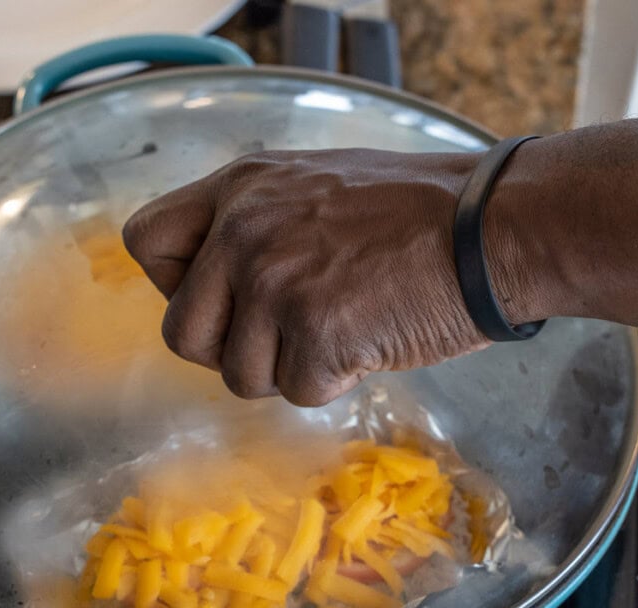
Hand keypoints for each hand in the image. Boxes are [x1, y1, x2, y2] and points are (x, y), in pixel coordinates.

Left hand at [123, 148, 535, 405]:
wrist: (491, 228)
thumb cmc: (417, 212)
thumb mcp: (313, 185)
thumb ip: (253, 224)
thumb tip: (212, 285)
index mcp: (239, 188)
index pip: (146, 241)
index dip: (177, 284)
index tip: (225, 295)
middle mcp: (243, 231)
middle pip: (182, 332)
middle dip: (232, 349)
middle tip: (289, 335)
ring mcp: (275, 283)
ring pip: (237, 375)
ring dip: (287, 370)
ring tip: (342, 329)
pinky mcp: (313, 333)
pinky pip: (296, 392)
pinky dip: (334, 381)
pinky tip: (369, 340)